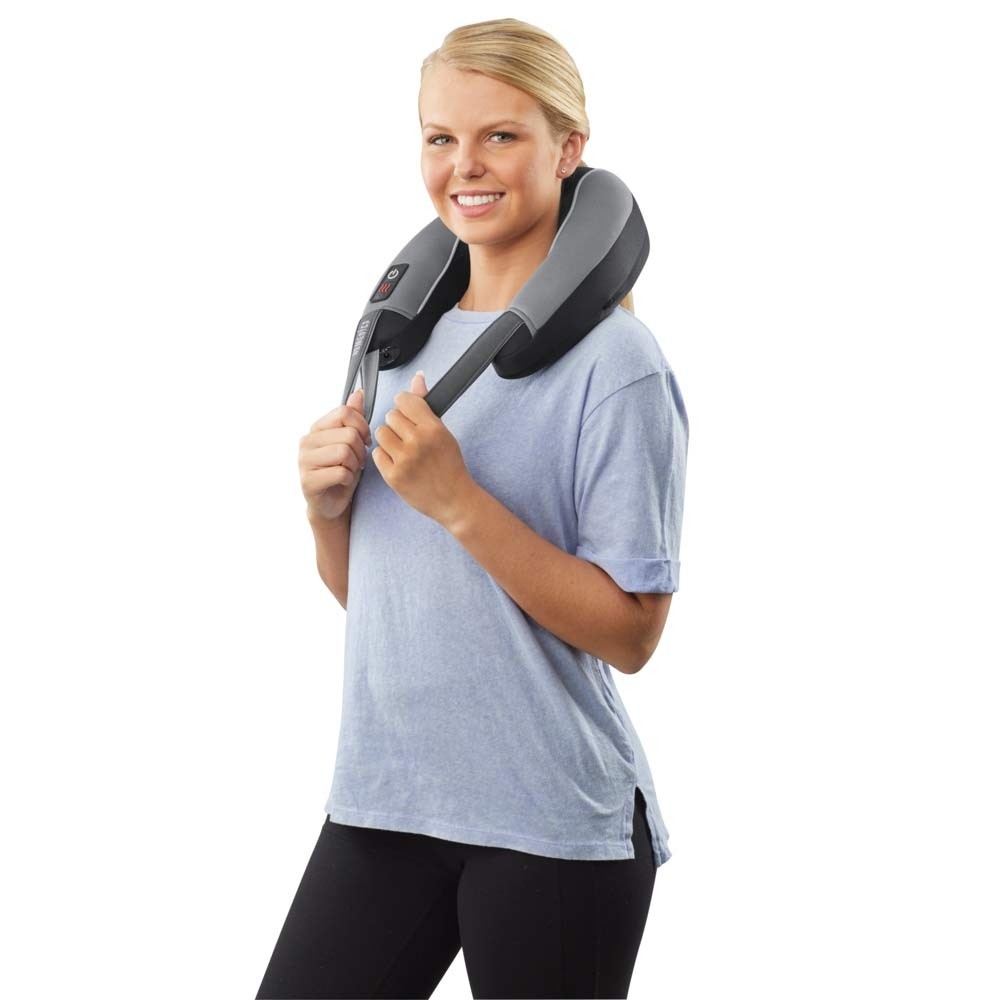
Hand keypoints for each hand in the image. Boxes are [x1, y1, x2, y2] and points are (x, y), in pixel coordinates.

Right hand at [299, 388, 371, 521]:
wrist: (331, 503)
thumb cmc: (341, 471)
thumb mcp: (351, 442)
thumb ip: (353, 417)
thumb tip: (358, 393)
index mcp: (317, 429)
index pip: (344, 412)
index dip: (362, 426)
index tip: (364, 440)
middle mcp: (307, 442)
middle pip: (348, 434)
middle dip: (360, 450)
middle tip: (357, 461)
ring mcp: (304, 461)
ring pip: (345, 452)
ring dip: (354, 464)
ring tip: (350, 470)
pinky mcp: (308, 481)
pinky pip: (341, 472)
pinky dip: (348, 479)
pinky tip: (342, 481)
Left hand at [371, 371, 474, 526]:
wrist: (454, 499)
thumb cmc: (450, 465)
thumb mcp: (442, 432)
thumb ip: (425, 405)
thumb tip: (417, 377)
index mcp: (433, 428)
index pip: (404, 400)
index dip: (404, 407)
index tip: (408, 415)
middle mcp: (418, 442)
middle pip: (390, 416)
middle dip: (397, 425)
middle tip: (408, 438)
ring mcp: (404, 460)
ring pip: (380, 433)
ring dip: (388, 440)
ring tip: (402, 450)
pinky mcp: (393, 476)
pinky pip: (377, 454)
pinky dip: (384, 457)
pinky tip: (398, 463)